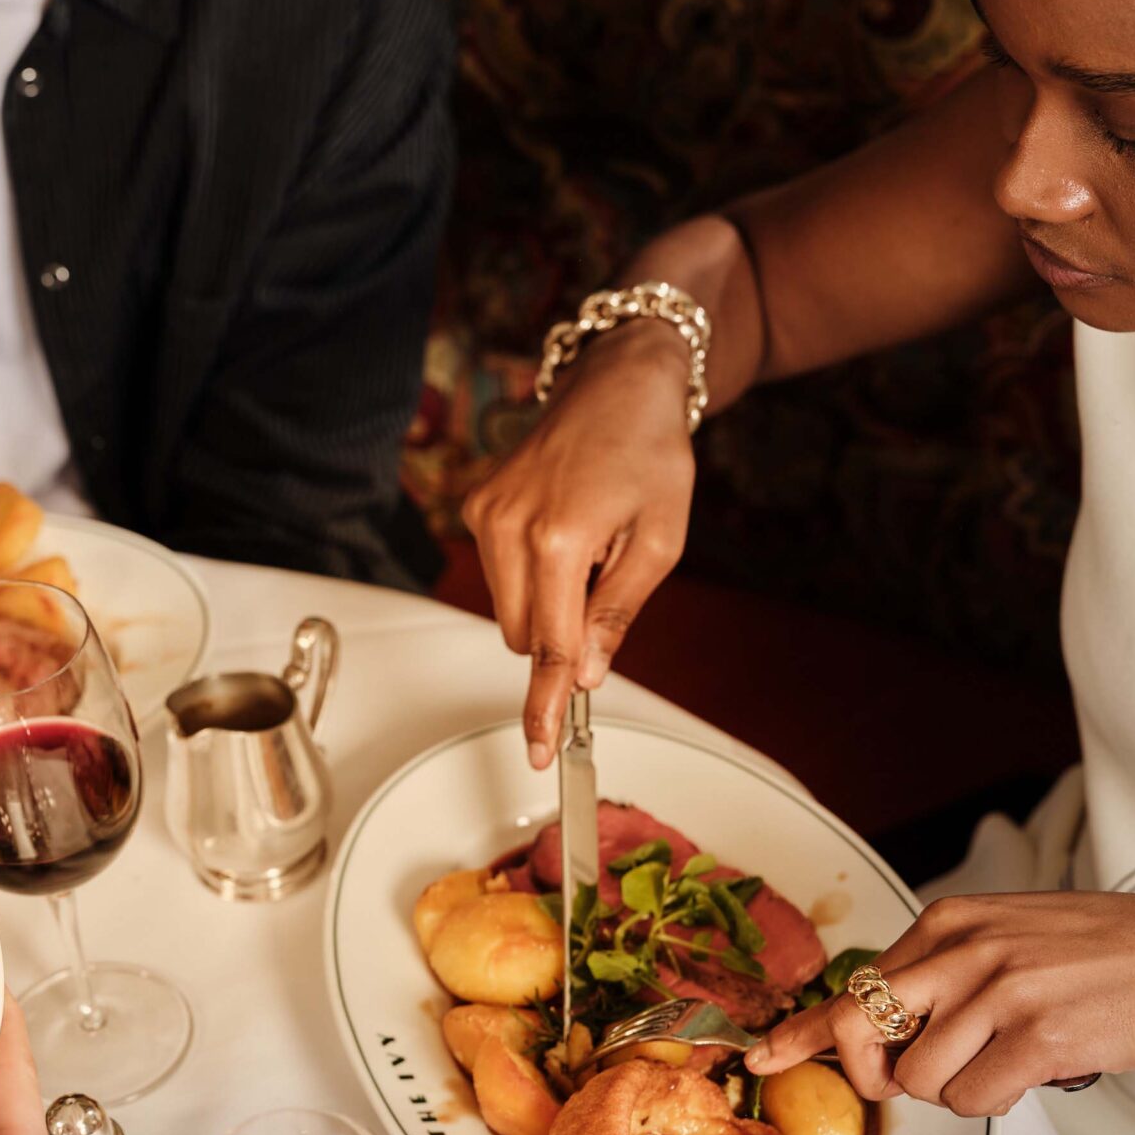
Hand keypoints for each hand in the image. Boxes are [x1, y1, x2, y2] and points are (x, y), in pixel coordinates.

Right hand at [461, 323, 696, 768]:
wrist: (617, 385)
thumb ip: (617, 613)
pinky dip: (530, 572)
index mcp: (560, 537)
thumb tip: (583, 673)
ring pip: (506, 608)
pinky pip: (497, 573)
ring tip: (589, 545)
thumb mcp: (660, 541)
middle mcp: (508, 526)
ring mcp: (483, 514)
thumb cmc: (649, 454)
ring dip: (546, 600)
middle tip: (607, 589)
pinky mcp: (474, 506)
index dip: (548, 702)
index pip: (549, 644)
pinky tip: (563, 530)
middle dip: (560, 635)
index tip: (539, 749)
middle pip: (522, 634)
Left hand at [746, 892, 1134, 1115]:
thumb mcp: (1003, 938)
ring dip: (957, 1089)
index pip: (855, 985)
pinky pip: (972, 1099)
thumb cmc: (1094, 954)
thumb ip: (942, 974)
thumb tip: (888, 1034)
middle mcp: (962, 951)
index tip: (763, 1055)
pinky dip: (993, 1102)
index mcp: (947, 924)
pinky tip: (1029, 1074)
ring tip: (1003, 1062)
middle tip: (905, 1082)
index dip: (804, 1030)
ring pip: (920, 1078)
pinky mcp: (1035, 1036)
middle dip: (871, 1074)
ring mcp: (997, 992)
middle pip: (859, 1029)